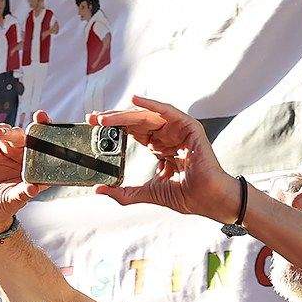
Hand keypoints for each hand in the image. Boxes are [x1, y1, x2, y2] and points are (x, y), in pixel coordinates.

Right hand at [0, 118, 49, 233]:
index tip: (58, 133)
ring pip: (17, 134)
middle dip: (39, 125)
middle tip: (40, 116)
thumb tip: (32, 189)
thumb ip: (20, 195)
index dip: (56, 141)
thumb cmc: (1, 206)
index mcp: (38, 172)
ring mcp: (14, 152)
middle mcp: (29, 159)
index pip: (50, 154)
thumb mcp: (10, 202)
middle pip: (36, 138)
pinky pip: (0, 134)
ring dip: (11, 130)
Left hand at [87, 96, 239, 221]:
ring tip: (106, 118)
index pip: (132, 131)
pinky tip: (135, 101)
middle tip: (93, 118)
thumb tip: (100, 190)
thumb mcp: (148, 192)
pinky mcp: (190, 128)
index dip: (113, 127)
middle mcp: (167, 136)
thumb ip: (125, 192)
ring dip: (125, 114)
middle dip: (113, 118)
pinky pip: (168, 112)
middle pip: (136, 121)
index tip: (93, 125)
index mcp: (159, 147)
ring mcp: (178, 131)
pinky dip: (152, 104)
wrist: (208, 200)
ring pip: (147, 116)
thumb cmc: (186, 196)